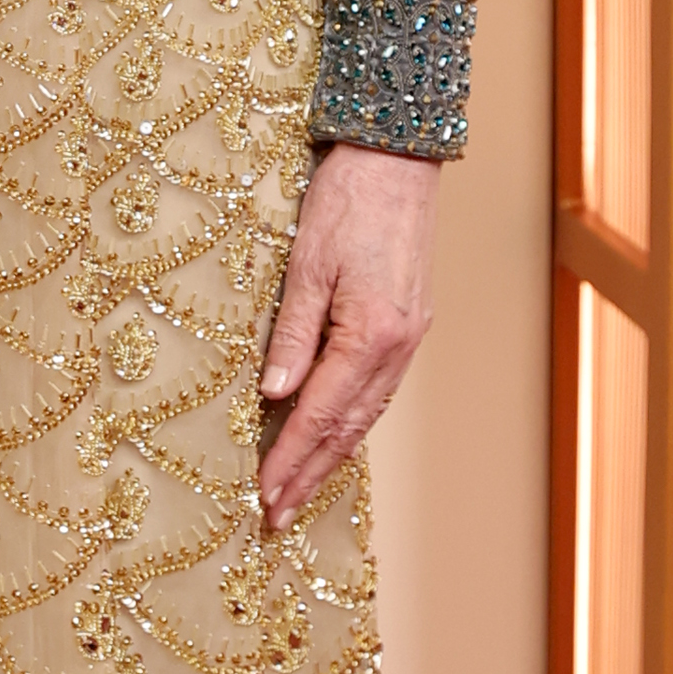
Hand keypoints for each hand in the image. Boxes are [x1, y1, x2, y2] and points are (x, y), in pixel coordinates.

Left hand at [257, 143, 441, 532]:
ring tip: (300, 491)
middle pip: (347, 428)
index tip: (263, 497)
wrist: (398, 157)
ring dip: (332, 457)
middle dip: (310, 476)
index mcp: (370, 334)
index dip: (289, 460)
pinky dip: (353, 423)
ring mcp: (409, 338)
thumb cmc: (347, 200)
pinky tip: (336, 439)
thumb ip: (292, 335)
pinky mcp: (408, 325)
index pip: (319, 414)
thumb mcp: (306, 265)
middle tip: (277, 516)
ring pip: (366, 415)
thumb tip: (274, 396)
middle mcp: (397, 346)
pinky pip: (377, 391)